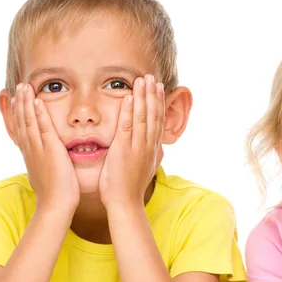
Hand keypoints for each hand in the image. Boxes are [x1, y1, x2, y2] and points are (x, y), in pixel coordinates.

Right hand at [12, 83, 79, 213]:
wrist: (55, 205)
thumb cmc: (55, 194)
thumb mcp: (45, 175)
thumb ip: (43, 164)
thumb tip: (43, 162)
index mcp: (30, 155)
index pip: (21, 130)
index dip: (17, 114)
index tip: (16, 100)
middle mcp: (30, 150)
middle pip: (21, 122)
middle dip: (20, 103)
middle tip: (19, 87)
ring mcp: (38, 149)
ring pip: (29, 121)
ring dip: (26, 103)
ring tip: (25, 87)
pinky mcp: (50, 150)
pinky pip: (43, 128)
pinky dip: (39, 113)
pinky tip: (37, 101)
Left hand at [99, 74, 164, 207]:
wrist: (125, 203)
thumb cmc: (129, 188)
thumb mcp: (142, 168)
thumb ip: (145, 154)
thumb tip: (149, 147)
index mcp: (152, 149)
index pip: (157, 121)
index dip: (158, 103)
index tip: (157, 88)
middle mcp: (147, 145)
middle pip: (153, 115)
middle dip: (152, 95)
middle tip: (151, 77)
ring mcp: (137, 147)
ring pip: (143, 117)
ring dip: (143, 97)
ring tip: (142, 80)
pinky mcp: (124, 150)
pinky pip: (127, 126)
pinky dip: (128, 111)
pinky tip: (129, 97)